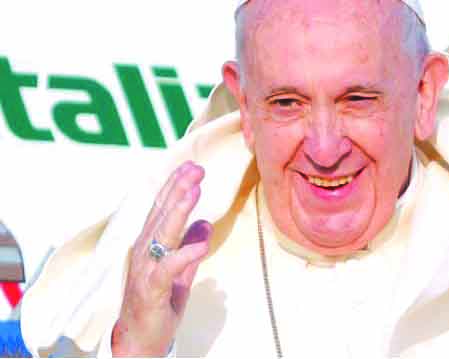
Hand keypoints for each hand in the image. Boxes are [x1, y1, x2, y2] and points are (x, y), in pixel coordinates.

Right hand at [112, 161, 211, 356]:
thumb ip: (191, 248)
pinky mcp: (152, 289)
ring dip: (178, 210)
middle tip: (196, 168)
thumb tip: (206, 223)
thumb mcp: (180, 273)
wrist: (139, 342)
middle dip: (179, 189)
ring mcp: (146, 270)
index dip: (176, 187)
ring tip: (194, 190)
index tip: (191, 167)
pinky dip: (184, 254)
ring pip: (162, 234)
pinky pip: (168, 268)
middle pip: (162, 214)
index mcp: (150, 245)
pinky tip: (200, 242)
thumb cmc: (158, 305)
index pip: (162, 210)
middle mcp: (144, 252)